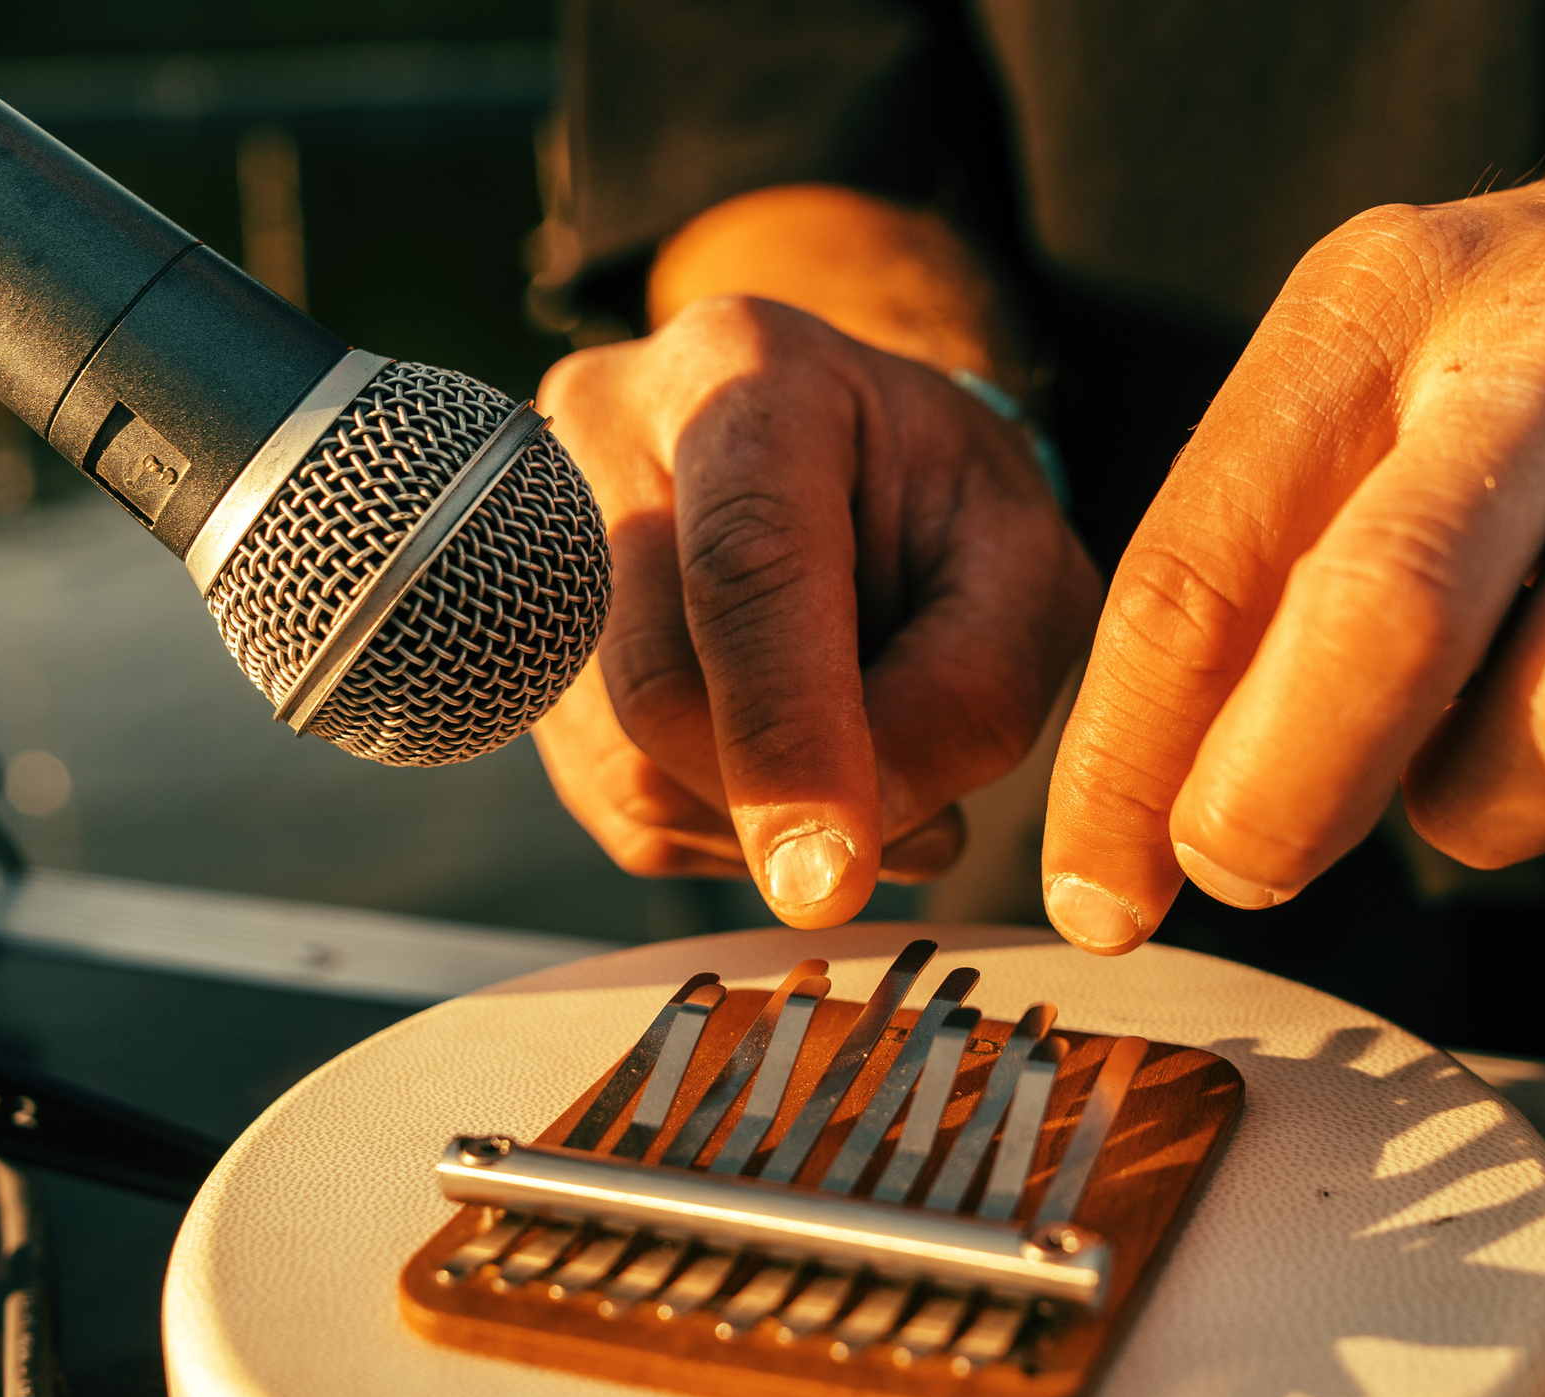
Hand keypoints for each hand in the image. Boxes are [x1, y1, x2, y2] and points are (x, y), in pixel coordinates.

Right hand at [534, 294, 1099, 925]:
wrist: (848, 455)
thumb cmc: (941, 501)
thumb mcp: (1019, 565)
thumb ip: (969, 691)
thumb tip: (857, 840)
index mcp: (747, 370)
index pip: (743, 569)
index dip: (785, 736)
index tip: (829, 878)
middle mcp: (606, 433)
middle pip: (660, 687)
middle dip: (784, 796)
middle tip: (902, 814)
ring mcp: (537, 539)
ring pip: (624, 764)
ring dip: (758, 818)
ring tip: (854, 760)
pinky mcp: (526, 647)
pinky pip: (614, 799)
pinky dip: (720, 823)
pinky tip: (779, 761)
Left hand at [1041, 150, 1544, 953]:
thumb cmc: (1515, 370)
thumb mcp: (1350, 396)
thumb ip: (1236, 586)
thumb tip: (1127, 845)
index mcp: (1385, 301)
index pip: (1206, 561)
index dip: (1129, 762)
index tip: (1098, 892)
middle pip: (1395, 619)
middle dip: (1287, 796)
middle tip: (1243, 863)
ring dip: (1489, 808)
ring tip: (1464, 768)